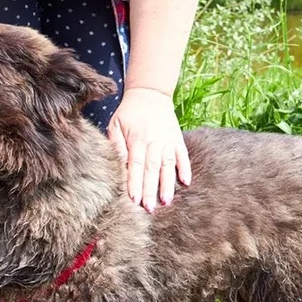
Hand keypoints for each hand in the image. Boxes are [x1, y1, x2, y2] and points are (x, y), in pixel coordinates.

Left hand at [107, 87, 191, 212]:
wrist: (150, 93)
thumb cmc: (129, 113)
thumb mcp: (115, 124)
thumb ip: (116, 144)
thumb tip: (117, 164)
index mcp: (136, 140)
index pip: (135, 165)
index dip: (134, 183)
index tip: (133, 199)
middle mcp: (153, 141)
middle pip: (151, 169)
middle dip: (150, 190)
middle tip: (149, 208)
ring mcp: (167, 140)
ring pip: (167, 165)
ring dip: (167, 184)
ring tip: (166, 201)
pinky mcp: (177, 139)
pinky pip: (183, 155)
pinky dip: (185, 168)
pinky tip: (186, 182)